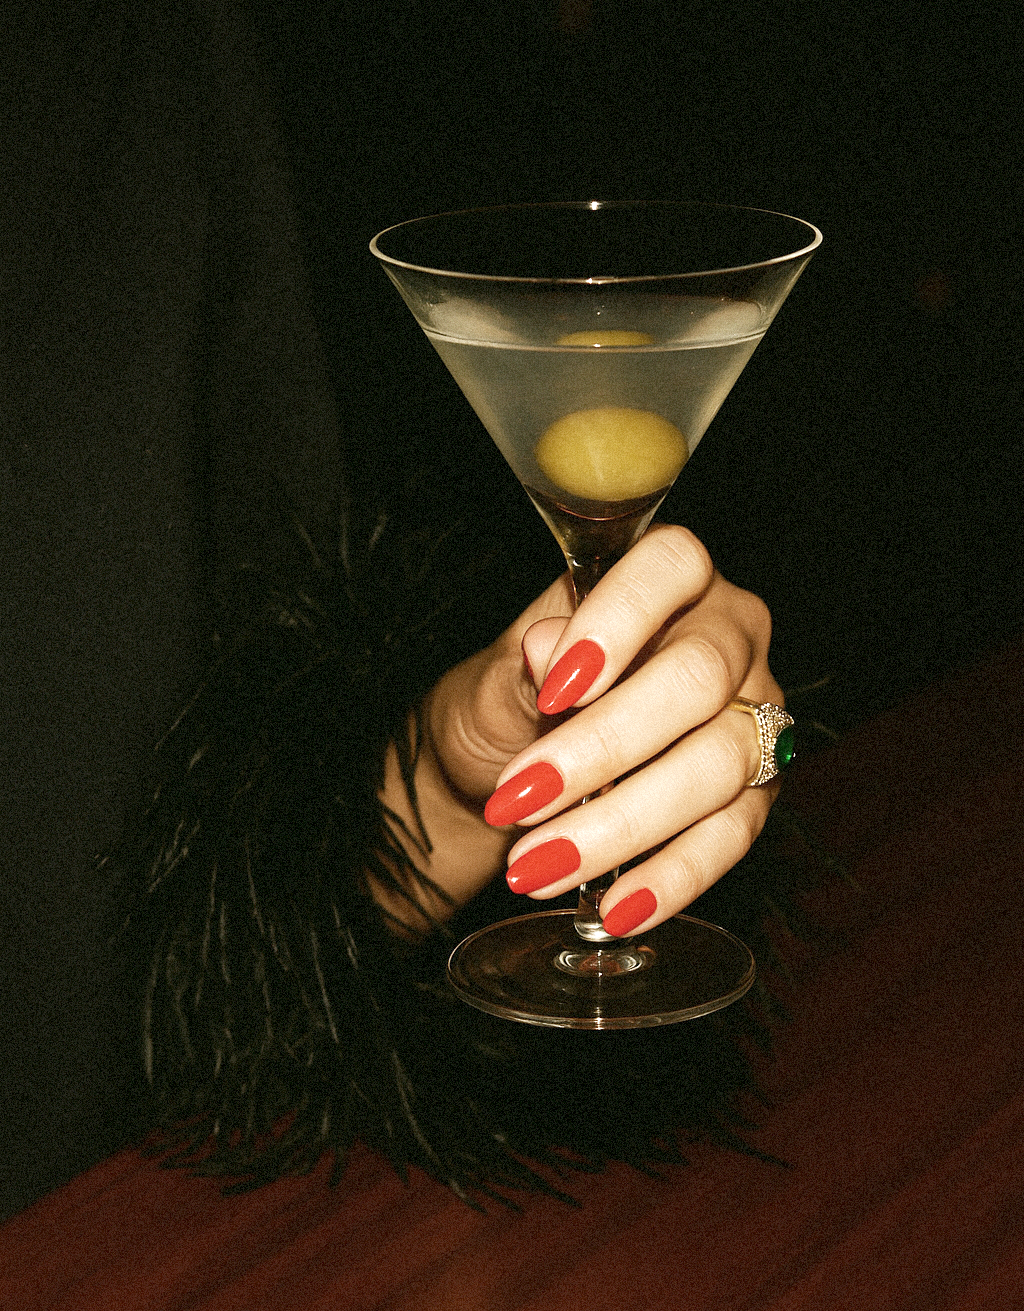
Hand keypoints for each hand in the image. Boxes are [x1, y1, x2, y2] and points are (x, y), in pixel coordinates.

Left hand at [381, 525, 780, 935]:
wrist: (511, 772)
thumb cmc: (514, 702)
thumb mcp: (499, 676)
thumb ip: (526, 662)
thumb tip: (549, 647)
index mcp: (673, 578)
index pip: (672, 567)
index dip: (620, 622)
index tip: (555, 687)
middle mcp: (731, 636)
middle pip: (698, 679)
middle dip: (604, 747)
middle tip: (521, 800)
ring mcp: (755, 715)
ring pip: (718, 763)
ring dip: (623, 823)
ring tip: (538, 865)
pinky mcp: (757, 794)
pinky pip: (731, 837)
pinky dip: (669, 878)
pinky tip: (614, 908)